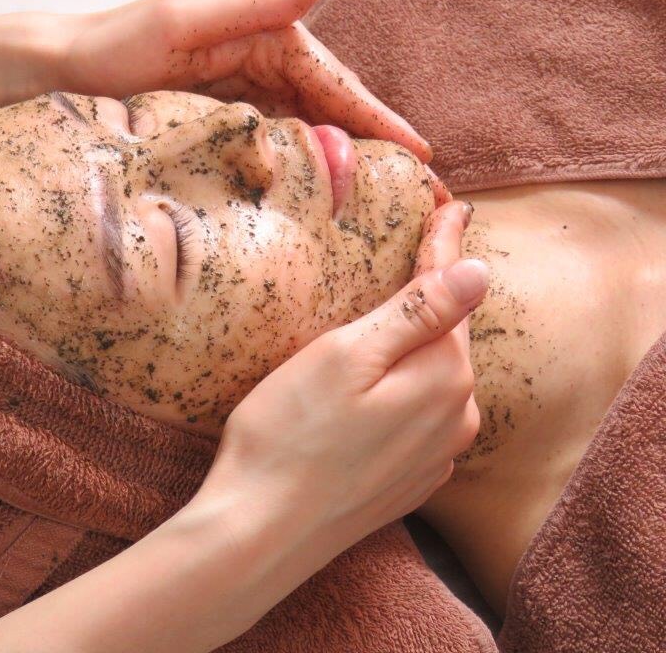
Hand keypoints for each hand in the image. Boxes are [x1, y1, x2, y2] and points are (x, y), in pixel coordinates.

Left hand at [59, 0, 430, 160]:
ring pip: (313, 122)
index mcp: (264, 29)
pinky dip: (309, 157)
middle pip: (333, 103)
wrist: (70, 67)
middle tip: (421, 183)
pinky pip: (282, 135)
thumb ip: (254, 3)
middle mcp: (264, 53)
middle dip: (378, 140)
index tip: (419, 150)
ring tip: (387, 194)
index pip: (334, 78)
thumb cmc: (117, 41)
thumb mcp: (183, 19)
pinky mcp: (230, 109)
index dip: (378, 115)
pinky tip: (327, 185)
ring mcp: (248, 83)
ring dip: (349, 154)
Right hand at [195, 201, 484, 564]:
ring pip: (435, 379)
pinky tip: (375, 388)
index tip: (452, 205)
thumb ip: (417, 314)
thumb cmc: (288, 435)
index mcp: (443, 376)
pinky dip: (405, 391)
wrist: (260, 533)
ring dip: (416, 348)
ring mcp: (436, 455)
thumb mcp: (344, 357)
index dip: (444, 245)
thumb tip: (478, 270)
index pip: (450, 294)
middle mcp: (456, 417)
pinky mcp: (411, 480)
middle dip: (432, 298)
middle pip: (448, 338)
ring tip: (388, 317)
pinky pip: (421, 417)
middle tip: (416, 250)